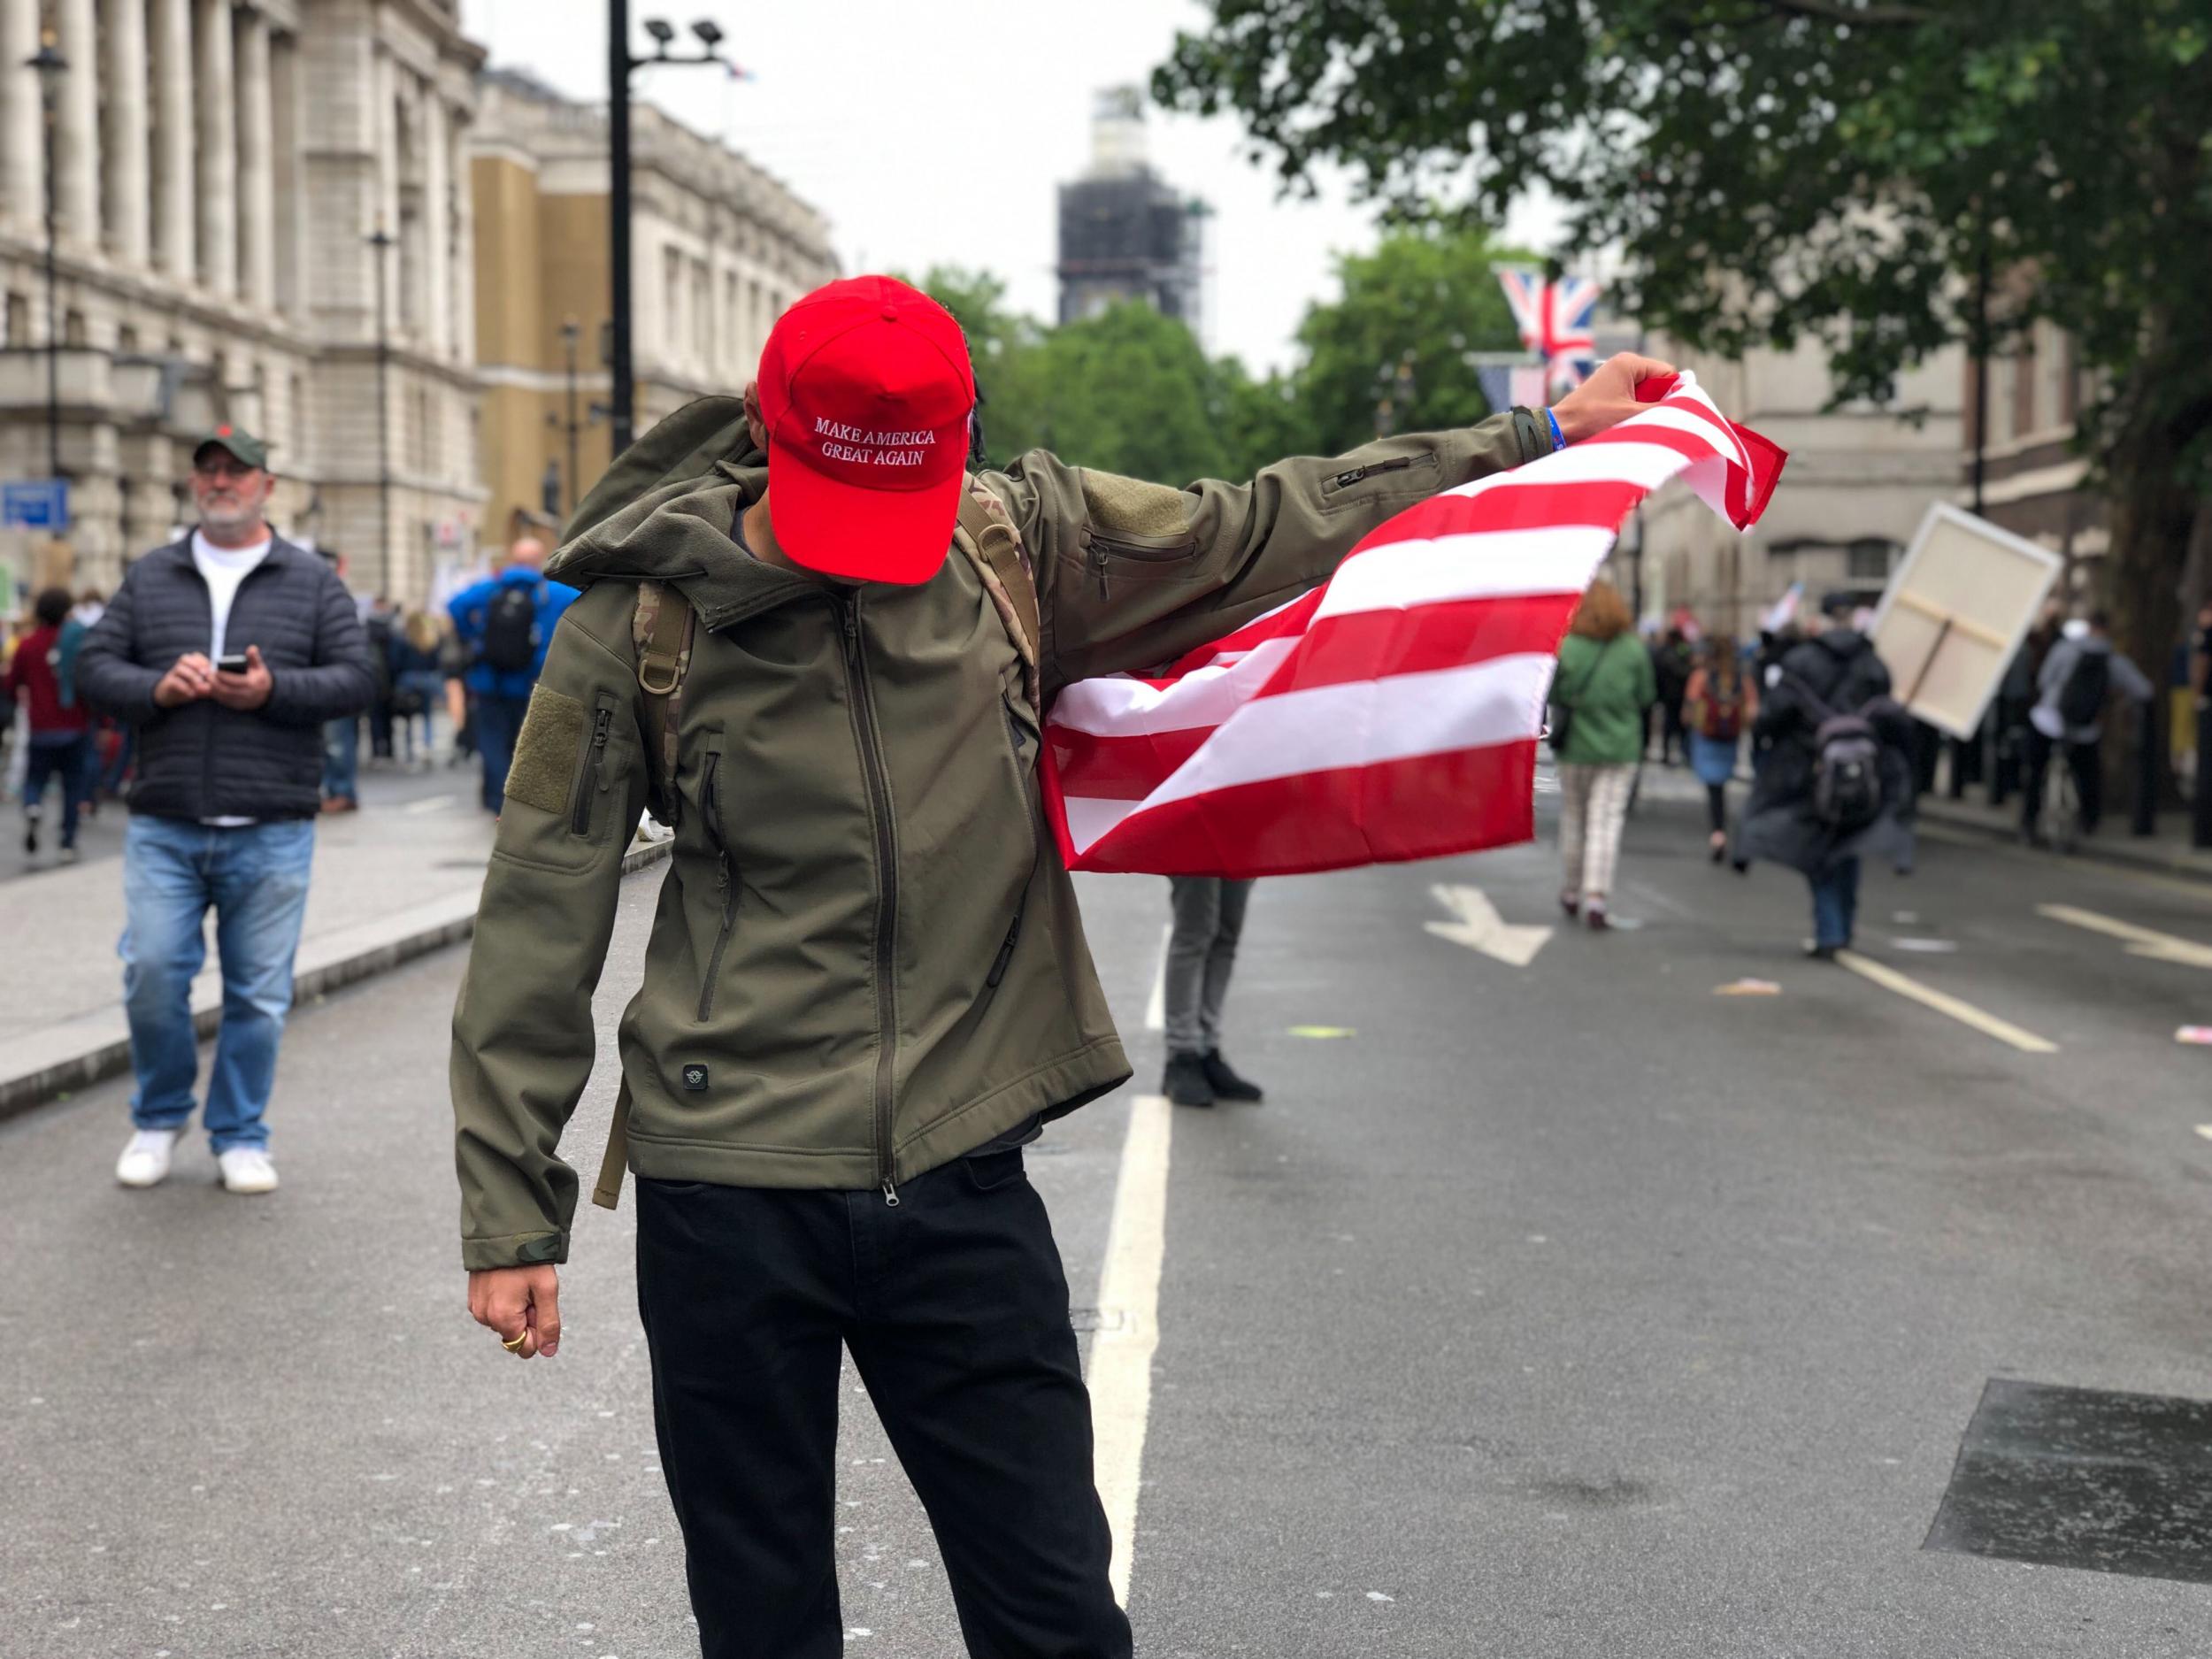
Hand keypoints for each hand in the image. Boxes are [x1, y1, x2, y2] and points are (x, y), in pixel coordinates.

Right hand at [153, 652, 216, 708]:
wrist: (170, 696)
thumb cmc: (189, 689)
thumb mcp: (200, 687)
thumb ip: (205, 686)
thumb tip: (208, 687)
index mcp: (189, 664)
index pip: (195, 656)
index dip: (204, 662)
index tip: (211, 671)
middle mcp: (179, 667)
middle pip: (185, 658)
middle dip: (196, 665)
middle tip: (206, 675)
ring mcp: (172, 674)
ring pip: (179, 668)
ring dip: (192, 676)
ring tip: (200, 686)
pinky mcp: (167, 683)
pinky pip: (174, 682)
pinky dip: (184, 687)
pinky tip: (192, 694)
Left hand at [209, 645, 273, 710]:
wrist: (267, 695)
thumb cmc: (260, 678)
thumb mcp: (259, 667)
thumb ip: (254, 658)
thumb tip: (252, 648)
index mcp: (252, 684)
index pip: (234, 680)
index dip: (223, 676)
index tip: (214, 670)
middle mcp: (247, 694)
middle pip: (227, 689)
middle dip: (215, 682)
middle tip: (206, 674)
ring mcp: (242, 701)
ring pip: (224, 696)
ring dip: (213, 688)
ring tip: (207, 680)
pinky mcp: (237, 705)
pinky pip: (224, 700)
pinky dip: (216, 694)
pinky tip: (210, 687)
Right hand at [469, 1264, 561, 1359]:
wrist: (503, 1232)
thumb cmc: (528, 1260)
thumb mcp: (546, 1290)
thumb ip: (548, 1324)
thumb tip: (548, 1352)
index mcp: (502, 1318)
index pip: (524, 1348)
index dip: (538, 1331)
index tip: (540, 1306)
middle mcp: (485, 1317)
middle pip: (514, 1334)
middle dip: (528, 1318)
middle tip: (532, 1292)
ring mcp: (476, 1308)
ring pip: (505, 1322)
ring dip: (517, 1309)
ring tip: (520, 1283)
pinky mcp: (474, 1298)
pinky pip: (495, 1311)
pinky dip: (506, 1302)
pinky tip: (510, 1282)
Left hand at [1551, 352, 1678, 444]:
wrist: (1559, 429)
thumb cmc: (1591, 418)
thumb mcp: (1631, 414)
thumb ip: (1660, 408)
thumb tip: (1686, 407)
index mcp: (1629, 362)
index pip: (1667, 373)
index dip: (1675, 393)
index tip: (1676, 412)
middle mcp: (1624, 365)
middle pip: (1658, 383)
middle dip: (1660, 402)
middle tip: (1658, 420)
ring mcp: (1617, 378)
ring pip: (1647, 394)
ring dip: (1647, 409)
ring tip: (1642, 424)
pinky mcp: (1611, 392)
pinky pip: (1634, 400)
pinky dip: (1636, 412)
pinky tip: (1632, 425)